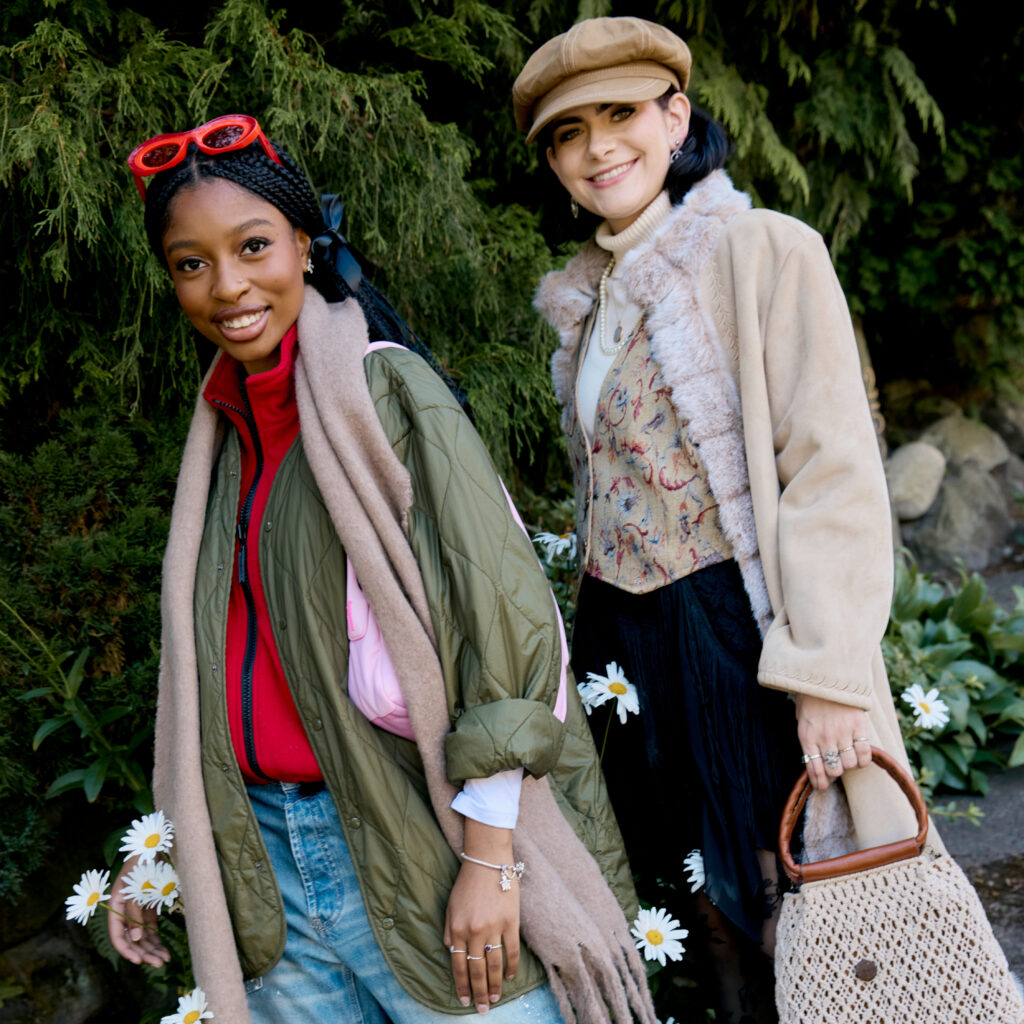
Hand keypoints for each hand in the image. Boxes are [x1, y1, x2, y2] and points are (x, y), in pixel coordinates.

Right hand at [106, 856, 170, 966]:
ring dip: (152, 950)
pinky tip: (164, 951)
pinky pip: (151, 929)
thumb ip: (134, 911)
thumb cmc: (143, 862)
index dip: (126, 949)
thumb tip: (135, 938)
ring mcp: (137, 911)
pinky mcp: (149, 909)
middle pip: (132, 939)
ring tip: (164, 961)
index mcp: (116, 905)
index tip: (138, 961)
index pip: (117, 934)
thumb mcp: (137, 885)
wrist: (155, 845)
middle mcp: (125, 911)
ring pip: (142, 937)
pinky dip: (157, 940)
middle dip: (144, 953)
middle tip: (159, 964)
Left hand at [444, 820, 520, 1013]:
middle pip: (477, 970)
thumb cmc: (467, 882)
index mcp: (458, 929)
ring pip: (495, 965)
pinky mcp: (511, 921)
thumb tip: (450, 952)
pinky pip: (512, 951)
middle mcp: (475, 932)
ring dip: (496, 985)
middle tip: (483, 1009)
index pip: (459, 965)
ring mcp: (494, 927)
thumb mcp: (450, 906)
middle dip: (480, 992)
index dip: (462, 985)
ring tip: (496, 999)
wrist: (488, 860)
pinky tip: (511, 977)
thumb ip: (449, 930)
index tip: (465, 1000)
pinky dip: (512, 967)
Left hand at [795, 694, 871, 790]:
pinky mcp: (858, 726)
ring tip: (848, 756)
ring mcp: (842, 733)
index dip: (820, 782)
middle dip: (836, 771)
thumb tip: (815, 761)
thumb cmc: (811, 698)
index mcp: (807, 738)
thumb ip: (809, 739)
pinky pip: (864, 753)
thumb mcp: (801, 719)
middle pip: (835, 770)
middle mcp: (824, 738)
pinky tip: (861, 755)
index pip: (814, 770)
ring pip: (850, 765)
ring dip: (850, 764)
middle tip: (837, 764)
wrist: (825, 675)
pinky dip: (864, 759)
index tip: (823, 786)